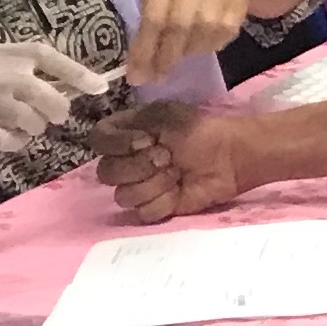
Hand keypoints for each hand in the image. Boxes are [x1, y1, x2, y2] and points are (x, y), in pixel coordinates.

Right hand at [0, 37, 106, 173]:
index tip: (100, 85)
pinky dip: (16, 142)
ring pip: (35, 121)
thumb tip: (71, 81)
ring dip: (34, 127)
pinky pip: (18, 142)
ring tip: (14, 122)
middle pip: (47, 95)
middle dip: (58, 108)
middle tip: (54, 113)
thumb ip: (19, 67)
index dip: (76, 71)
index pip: (43, 55)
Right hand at [92, 99, 256, 221]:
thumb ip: (134, 123)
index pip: (97, 140)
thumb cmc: (198, 130)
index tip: (146, 140)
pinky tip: (179, 190)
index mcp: (123, 134)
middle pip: (106, 172)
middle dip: (139, 166)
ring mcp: (138, 187)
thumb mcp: (164, 113)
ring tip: (176, 173)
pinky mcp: (155, 208)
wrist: (229, 155)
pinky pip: (144, 212)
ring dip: (154, 184)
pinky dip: (164, 201)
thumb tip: (127, 148)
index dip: (116, 144)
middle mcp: (125, 161)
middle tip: (167, 157)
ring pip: (123, 196)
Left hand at [127, 0, 281, 84]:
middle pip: (176, 28)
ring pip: (200, 36)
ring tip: (179, 56)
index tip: (136, 76)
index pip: (152, 19)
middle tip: (156, 78)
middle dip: (165, 58)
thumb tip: (140, 66)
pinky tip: (202, 42)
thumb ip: (151, 21)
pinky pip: (219, 38)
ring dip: (187, 52)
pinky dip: (208, 46)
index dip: (144, 49)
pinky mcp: (237, 5)